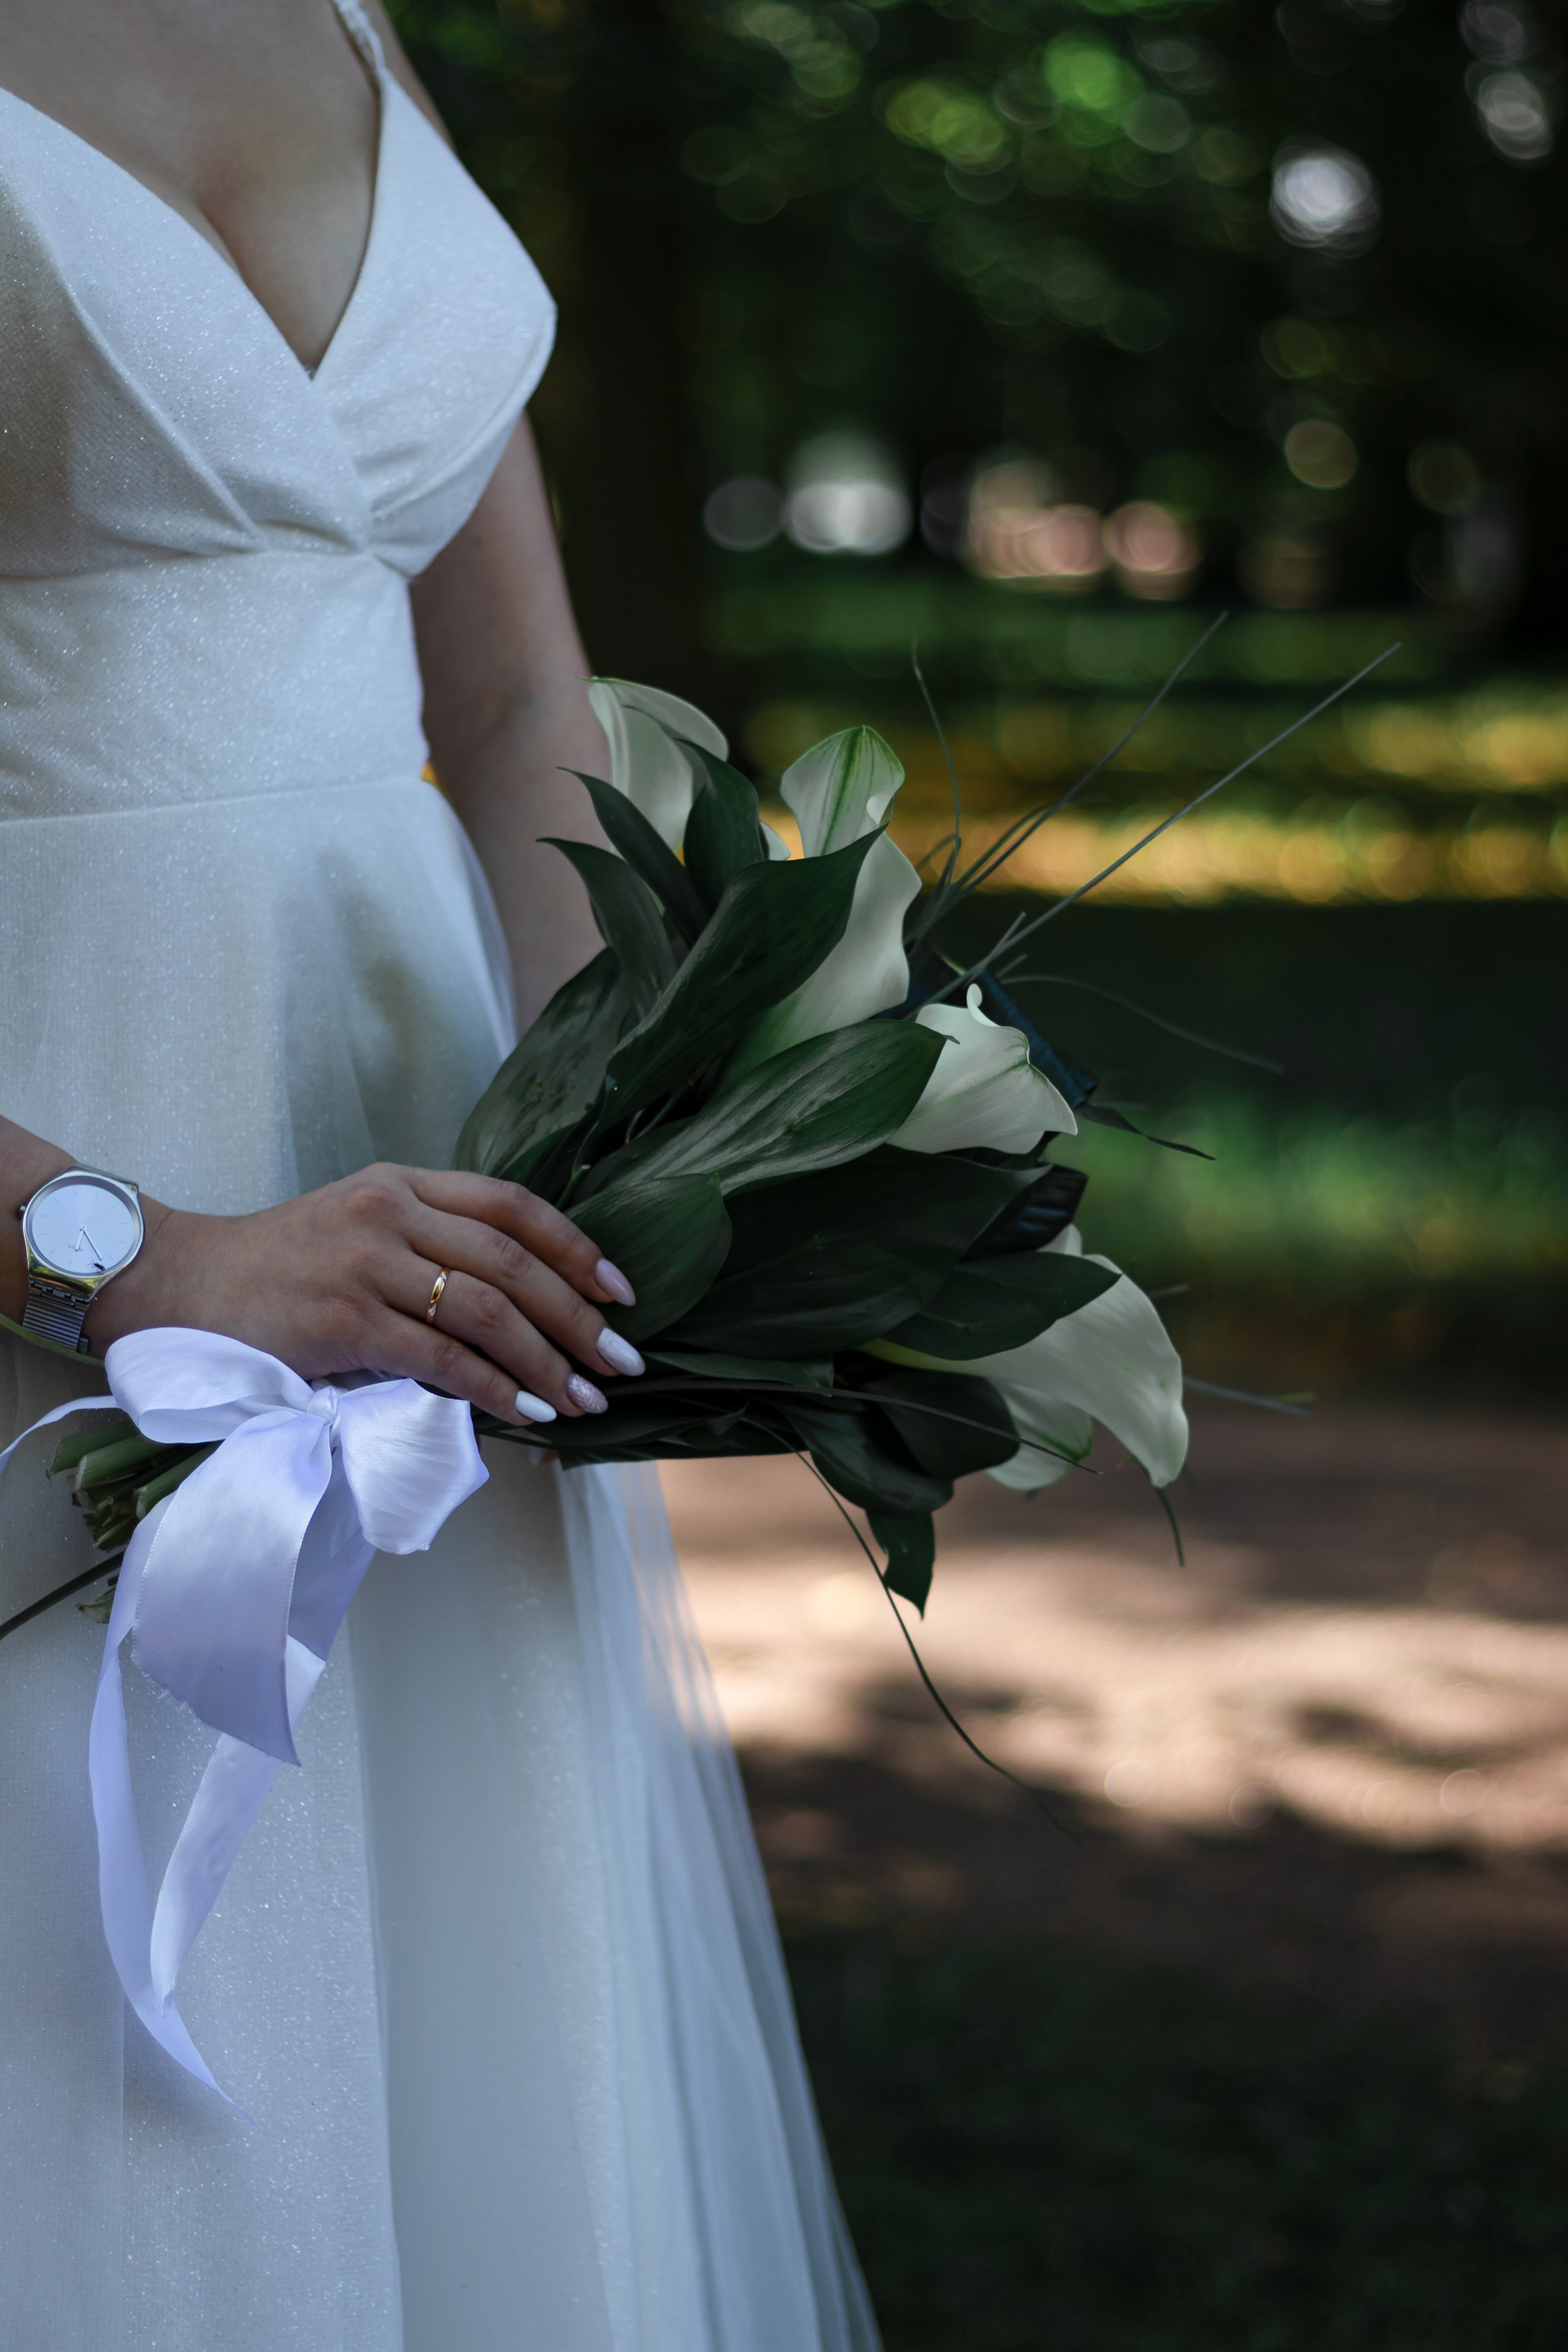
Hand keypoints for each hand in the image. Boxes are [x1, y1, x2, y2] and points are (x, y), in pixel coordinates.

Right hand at [84, 1164, 641, 1425]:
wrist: (180, 1283)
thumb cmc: (276, 1268)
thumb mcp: (358, 1226)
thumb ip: (429, 1245)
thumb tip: (522, 1306)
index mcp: (403, 1182)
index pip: (513, 1205)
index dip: (576, 1248)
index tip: (620, 1292)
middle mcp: (391, 1212)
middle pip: (514, 1261)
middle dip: (579, 1317)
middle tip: (623, 1360)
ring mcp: (366, 1263)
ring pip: (488, 1311)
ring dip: (548, 1361)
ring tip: (585, 1398)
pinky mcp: (343, 1320)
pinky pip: (442, 1358)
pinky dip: (495, 1389)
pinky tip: (527, 1412)